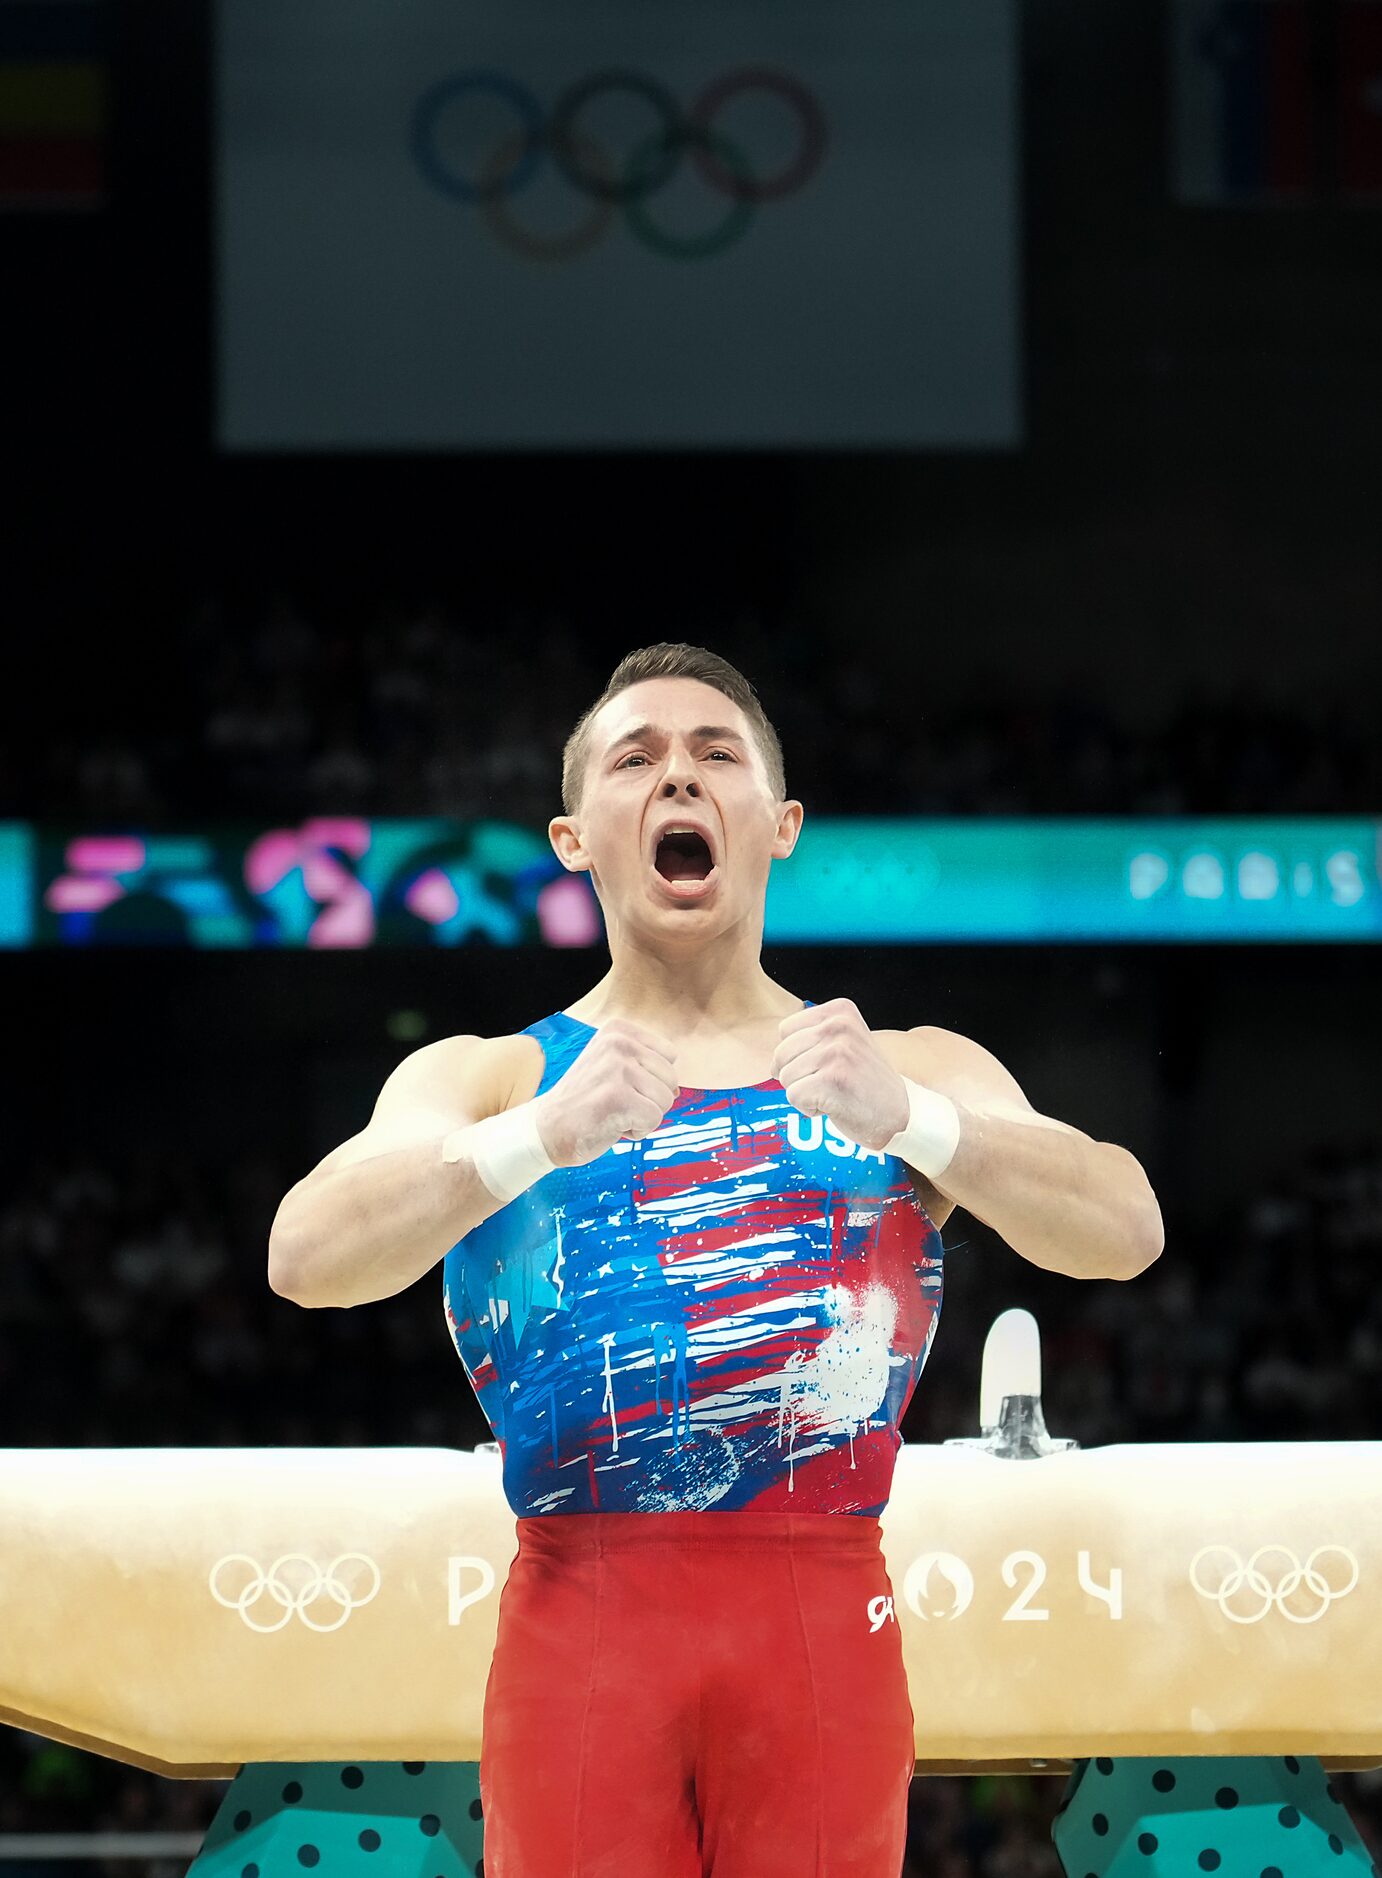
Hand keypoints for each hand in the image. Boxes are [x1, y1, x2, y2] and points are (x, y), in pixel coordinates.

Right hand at [534, 1017, 679, 1166]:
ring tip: (613, 1114)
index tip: (619, 1087)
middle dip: (650, 1100)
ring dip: (644, 1117)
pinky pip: (654, 1119)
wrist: (546, 1129)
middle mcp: (618, 1043)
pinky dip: (637, 1131)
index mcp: (618, 1030)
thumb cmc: (585, 1102)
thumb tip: (677, 1090)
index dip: (651, 1080)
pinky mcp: (617, 1097)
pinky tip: (611, 1126)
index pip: (669, 1056)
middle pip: (671, 1080)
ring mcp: (617, 1068)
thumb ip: (645, 1069)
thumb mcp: (611, 1069)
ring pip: (666, 1101)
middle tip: (615, 1104)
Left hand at [770, 998, 908, 1152]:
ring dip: (805, 1093)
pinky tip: (835, 1106)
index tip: (828, 1066)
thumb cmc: (865, 1083)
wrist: (900, 1114)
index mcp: (840, 1011)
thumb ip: (813, 1037)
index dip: (798, 1056)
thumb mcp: (846, 1043)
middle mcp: (838, 1026)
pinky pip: (793, 1096)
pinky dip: (809, 1109)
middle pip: (781, 1054)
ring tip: (835, 1093)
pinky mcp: (832, 1080)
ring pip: (785, 1076)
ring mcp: (836, 1052)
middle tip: (832, 1083)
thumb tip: (773, 1058)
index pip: (785, 1031)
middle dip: (798, 1076)